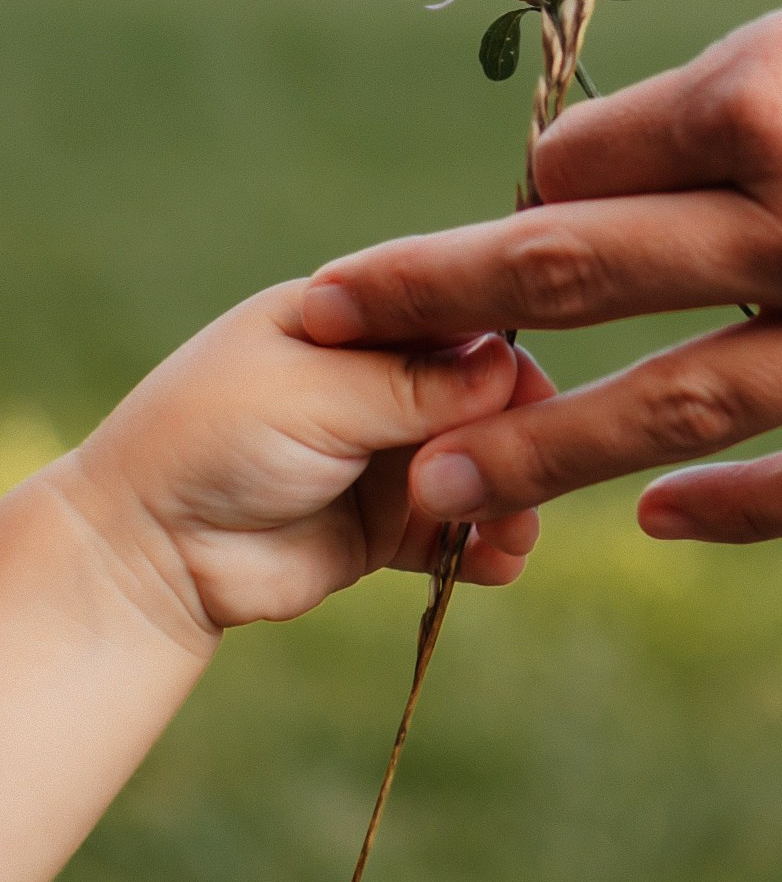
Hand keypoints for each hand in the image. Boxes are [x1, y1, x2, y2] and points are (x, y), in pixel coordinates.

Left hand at [48, 283, 549, 649]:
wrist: (146, 554)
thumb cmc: (209, 442)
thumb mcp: (310, 395)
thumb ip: (409, 385)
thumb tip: (506, 367)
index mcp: (353, 318)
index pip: (451, 317)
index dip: (499, 352)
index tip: (535, 394)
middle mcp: (376, 379)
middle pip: (478, 396)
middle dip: (512, 435)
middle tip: (533, 476)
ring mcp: (383, 453)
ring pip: (476, 466)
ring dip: (505, 496)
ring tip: (515, 534)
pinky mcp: (385, 524)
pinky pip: (453, 530)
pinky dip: (482, 546)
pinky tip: (500, 564)